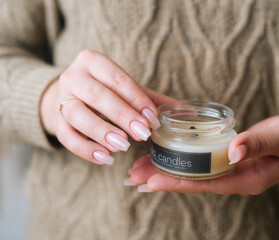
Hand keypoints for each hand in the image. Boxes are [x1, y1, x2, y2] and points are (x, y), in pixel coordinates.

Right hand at [40, 49, 172, 164]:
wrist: (71, 95)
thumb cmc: (106, 92)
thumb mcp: (127, 89)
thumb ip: (153, 100)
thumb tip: (188, 113)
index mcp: (93, 61)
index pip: (117, 79)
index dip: (137, 100)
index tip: (154, 120)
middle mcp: (73, 76)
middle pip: (97, 95)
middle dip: (122, 116)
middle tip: (143, 134)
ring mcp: (61, 99)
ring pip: (77, 115)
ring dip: (101, 132)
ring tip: (123, 146)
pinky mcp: (55, 122)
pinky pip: (67, 137)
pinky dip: (86, 150)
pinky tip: (106, 159)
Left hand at [126, 115, 278, 193]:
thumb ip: (258, 143)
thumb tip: (233, 151)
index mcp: (247, 179)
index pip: (206, 184)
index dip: (178, 183)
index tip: (151, 181)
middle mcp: (234, 178)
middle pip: (193, 182)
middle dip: (163, 179)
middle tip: (132, 177)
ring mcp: (230, 170)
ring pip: (192, 174)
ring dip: (166, 171)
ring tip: (137, 170)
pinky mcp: (226, 159)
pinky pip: (199, 163)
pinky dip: (179, 160)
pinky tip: (162, 157)